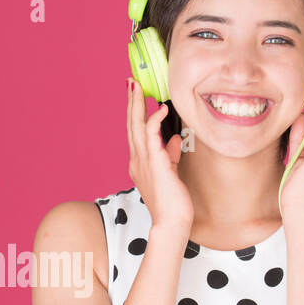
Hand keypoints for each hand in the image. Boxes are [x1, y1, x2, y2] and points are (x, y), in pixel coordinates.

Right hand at [126, 79, 191, 232]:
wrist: (171, 222)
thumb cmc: (172, 202)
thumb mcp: (169, 172)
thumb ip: (169, 154)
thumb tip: (173, 139)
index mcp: (139, 162)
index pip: (134, 132)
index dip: (134, 113)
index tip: (135, 95)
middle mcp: (137, 160)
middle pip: (130, 125)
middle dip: (131, 102)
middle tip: (130, 82)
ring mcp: (144, 162)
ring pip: (136, 126)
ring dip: (136, 104)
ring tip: (137, 86)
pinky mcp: (155, 163)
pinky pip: (151, 136)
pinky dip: (154, 120)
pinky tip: (160, 109)